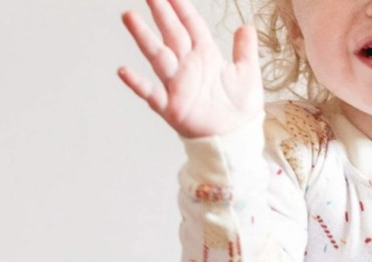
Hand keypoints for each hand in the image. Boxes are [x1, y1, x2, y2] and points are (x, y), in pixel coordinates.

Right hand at [118, 0, 262, 137]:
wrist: (238, 138)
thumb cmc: (240, 108)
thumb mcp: (247, 74)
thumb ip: (245, 50)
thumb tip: (246, 27)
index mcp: (205, 55)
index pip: (191, 25)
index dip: (181, 7)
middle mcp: (188, 66)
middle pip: (172, 34)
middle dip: (161, 13)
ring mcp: (177, 85)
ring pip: (158, 56)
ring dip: (144, 38)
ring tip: (130, 17)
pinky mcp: (172, 107)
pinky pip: (151, 93)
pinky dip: (137, 84)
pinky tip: (124, 71)